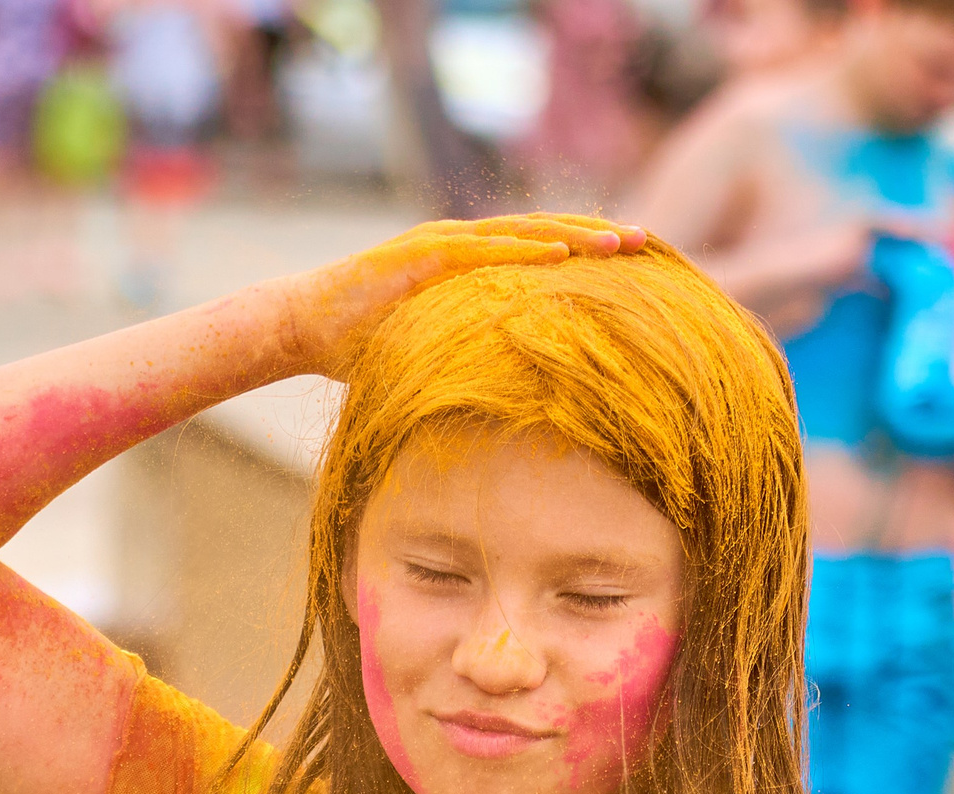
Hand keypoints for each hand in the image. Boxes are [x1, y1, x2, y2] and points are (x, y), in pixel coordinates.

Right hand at [274, 215, 646, 381]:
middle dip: (598, 234)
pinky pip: (483, 251)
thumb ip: (472, 359)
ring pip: (524, 233)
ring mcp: (442, 244)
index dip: (588, 250)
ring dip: (574, 236)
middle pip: (545, 232)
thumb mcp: (433, 352)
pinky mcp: (421, 255)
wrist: (302, 326)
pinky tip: (561, 256)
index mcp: (471, 263)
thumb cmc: (364, 346)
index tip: (636, 260)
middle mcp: (463, 243)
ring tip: (619, 242)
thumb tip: (512, 401)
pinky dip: (523, 251)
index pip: (541, 248)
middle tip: (651, 241)